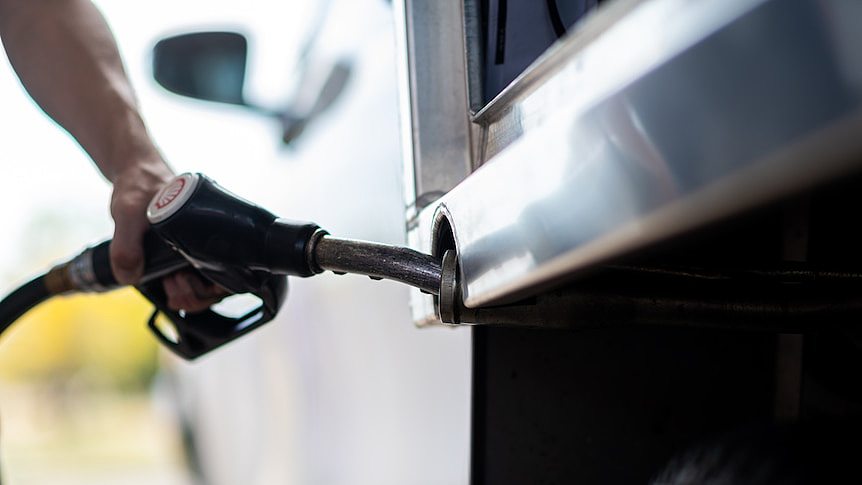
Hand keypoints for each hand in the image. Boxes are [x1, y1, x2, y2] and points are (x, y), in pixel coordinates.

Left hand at [109, 161, 227, 312]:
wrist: (135, 169)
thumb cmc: (141, 182)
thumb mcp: (127, 212)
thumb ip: (126, 246)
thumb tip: (130, 277)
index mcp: (210, 232)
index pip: (229, 275)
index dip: (210, 290)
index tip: (182, 282)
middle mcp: (211, 240)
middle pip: (219, 284)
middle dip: (196, 295)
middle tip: (173, 287)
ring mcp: (200, 246)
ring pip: (208, 283)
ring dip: (190, 293)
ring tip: (169, 287)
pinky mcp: (187, 249)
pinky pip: (196, 276)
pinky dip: (183, 287)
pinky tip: (167, 286)